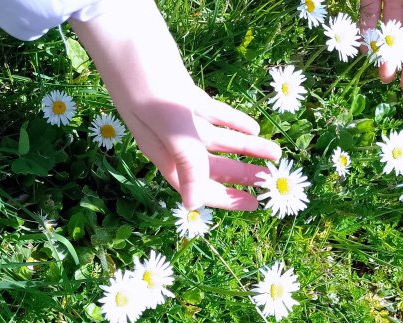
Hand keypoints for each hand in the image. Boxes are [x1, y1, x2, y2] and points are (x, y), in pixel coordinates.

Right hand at [123, 87, 281, 210]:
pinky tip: (252, 127)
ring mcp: (178, 116)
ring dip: (245, 148)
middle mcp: (170, 139)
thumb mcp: (169, 124)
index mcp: (164, 151)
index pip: (197, 184)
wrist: (128, 37)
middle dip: (240, 174)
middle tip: (270, 180)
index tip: (253, 204)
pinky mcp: (184, 94)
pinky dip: (233, 121)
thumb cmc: (144, 82)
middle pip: (210, 165)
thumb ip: (185, 161)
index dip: (225, 197)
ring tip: (274, 152)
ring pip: (217, 139)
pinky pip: (213, 115)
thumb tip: (193, 205)